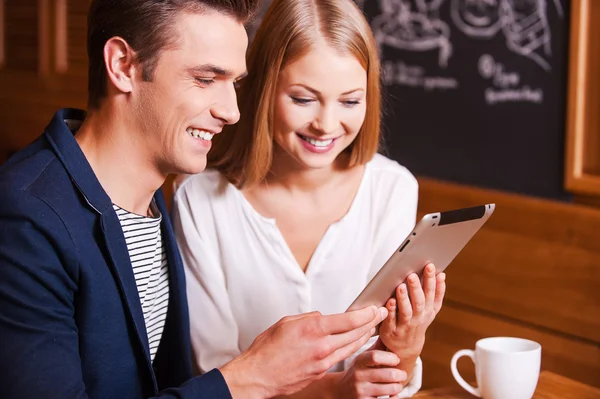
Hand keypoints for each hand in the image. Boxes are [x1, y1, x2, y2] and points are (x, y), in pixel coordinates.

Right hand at [220, 306, 387, 398]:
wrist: (259, 376)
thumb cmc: (267, 349)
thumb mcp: (286, 322)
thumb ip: (307, 317)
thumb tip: (321, 317)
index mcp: (313, 329)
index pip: (349, 320)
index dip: (365, 313)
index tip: (373, 308)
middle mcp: (322, 346)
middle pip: (355, 333)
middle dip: (371, 323)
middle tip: (380, 315)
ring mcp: (323, 362)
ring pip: (351, 347)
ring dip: (363, 337)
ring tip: (371, 328)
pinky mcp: (321, 372)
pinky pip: (340, 358)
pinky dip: (349, 349)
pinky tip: (352, 344)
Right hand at [337, 339, 406, 398]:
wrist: (340, 390)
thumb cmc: (358, 370)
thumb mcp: (364, 357)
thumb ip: (377, 346)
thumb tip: (390, 326)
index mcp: (360, 360)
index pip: (376, 356)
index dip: (391, 358)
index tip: (397, 359)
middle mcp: (358, 375)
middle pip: (387, 374)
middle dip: (400, 374)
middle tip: (402, 374)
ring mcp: (360, 390)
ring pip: (389, 389)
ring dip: (398, 387)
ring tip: (397, 384)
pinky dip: (392, 398)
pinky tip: (391, 394)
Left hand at [379, 263, 445, 360]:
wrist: (406, 348)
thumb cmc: (417, 322)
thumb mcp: (430, 310)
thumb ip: (436, 293)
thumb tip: (442, 274)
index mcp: (428, 311)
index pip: (432, 294)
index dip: (432, 281)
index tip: (431, 267)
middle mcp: (418, 318)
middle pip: (419, 302)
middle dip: (416, 288)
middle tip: (412, 275)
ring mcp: (405, 325)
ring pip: (406, 312)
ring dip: (403, 299)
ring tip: (401, 286)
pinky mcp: (391, 330)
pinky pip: (390, 320)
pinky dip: (390, 311)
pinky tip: (389, 301)